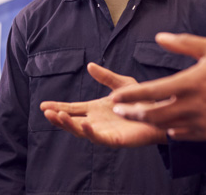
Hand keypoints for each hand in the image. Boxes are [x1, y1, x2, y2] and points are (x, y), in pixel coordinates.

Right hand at [40, 63, 166, 147]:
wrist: (162, 113)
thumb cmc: (144, 101)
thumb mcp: (122, 84)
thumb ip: (106, 77)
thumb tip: (90, 65)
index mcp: (96, 109)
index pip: (72, 109)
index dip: (58, 107)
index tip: (43, 105)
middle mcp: (97, 121)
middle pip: (72, 121)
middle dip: (58, 117)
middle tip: (46, 111)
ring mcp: (105, 131)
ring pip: (81, 131)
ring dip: (68, 125)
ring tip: (57, 116)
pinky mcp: (115, 139)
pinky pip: (99, 138)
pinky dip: (89, 132)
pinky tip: (83, 124)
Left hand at [110, 33, 205, 140]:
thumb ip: (183, 43)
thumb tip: (159, 37)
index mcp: (188, 83)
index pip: (151, 91)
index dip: (130, 96)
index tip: (116, 97)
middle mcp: (191, 105)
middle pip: (153, 114)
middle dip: (132, 113)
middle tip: (118, 111)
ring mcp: (200, 121)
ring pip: (165, 126)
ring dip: (148, 123)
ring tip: (136, 117)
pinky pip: (183, 135)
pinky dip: (171, 131)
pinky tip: (165, 126)